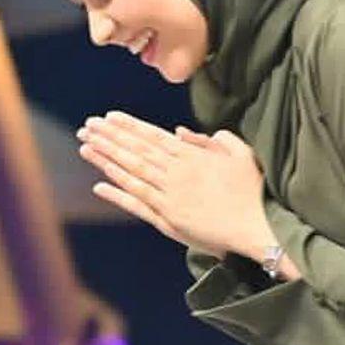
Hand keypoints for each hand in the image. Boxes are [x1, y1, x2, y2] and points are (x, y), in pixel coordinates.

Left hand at [79, 112, 273, 260]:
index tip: (108, 117)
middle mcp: (176, 173)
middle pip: (135, 150)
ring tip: (86, 146)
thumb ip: (214, 138)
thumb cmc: (253, 191)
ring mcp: (170, 196)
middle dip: (109, 137)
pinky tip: (98, 185)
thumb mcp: (241, 153)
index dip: (128, 126)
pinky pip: (138, 203)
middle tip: (87, 126)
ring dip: (106, 159)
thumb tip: (182, 132)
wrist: (258, 226)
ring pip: (131, 172)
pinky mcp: (169, 219)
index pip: (152, 136)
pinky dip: (117, 194)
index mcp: (191, 155)